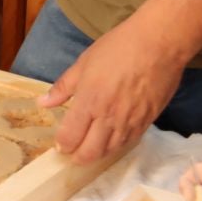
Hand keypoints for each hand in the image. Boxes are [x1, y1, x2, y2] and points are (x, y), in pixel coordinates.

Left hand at [40, 18, 188, 162]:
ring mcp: (130, 122)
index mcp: (89, 102)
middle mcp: (108, 117)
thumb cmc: (118, 47)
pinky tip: (111, 140)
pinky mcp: (148, 121)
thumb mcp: (84, 63)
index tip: (60, 144)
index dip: (62, 145)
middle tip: (72, 153)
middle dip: (78, 157)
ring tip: (90, 149)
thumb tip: (42, 103)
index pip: (70, 137)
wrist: (159, 43)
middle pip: (90, 152)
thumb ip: (63, 87)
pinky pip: (129, 142)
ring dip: (97, 154)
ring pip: (110, 150)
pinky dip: (116, 145)